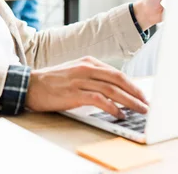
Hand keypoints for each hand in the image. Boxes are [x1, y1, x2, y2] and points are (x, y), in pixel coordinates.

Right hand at [25, 56, 147, 117]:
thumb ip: (91, 77)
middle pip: (118, 80)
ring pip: (112, 90)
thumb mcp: (73, 72)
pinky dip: (112, 108)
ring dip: (130, 102)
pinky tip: (120, 114)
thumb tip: (113, 91)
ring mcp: (80, 80)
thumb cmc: (52, 82)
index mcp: (87, 62)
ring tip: (140, 111)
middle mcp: (85, 69)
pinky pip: (99, 99)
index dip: (132, 85)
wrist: (30, 85)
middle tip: (147, 105)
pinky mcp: (74, 93)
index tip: (142, 96)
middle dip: (136, 93)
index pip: (117, 73)